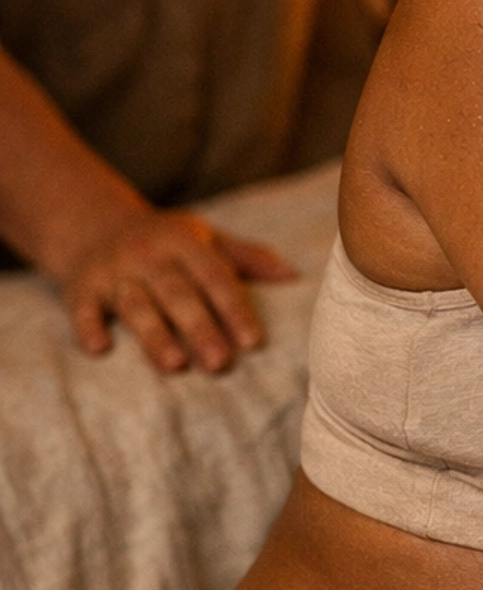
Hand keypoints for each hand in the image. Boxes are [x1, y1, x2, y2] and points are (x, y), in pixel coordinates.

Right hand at [62, 207, 296, 372]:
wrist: (92, 223)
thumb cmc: (164, 241)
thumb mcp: (205, 239)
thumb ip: (247, 258)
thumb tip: (294, 277)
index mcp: (184, 242)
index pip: (215, 276)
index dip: (234, 308)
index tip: (254, 341)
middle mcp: (148, 254)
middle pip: (178, 294)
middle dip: (200, 328)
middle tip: (221, 363)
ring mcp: (113, 270)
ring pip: (135, 304)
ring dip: (154, 335)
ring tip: (175, 366)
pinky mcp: (80, 286)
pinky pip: (81, 308)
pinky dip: (88, 326)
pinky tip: (99, 349)